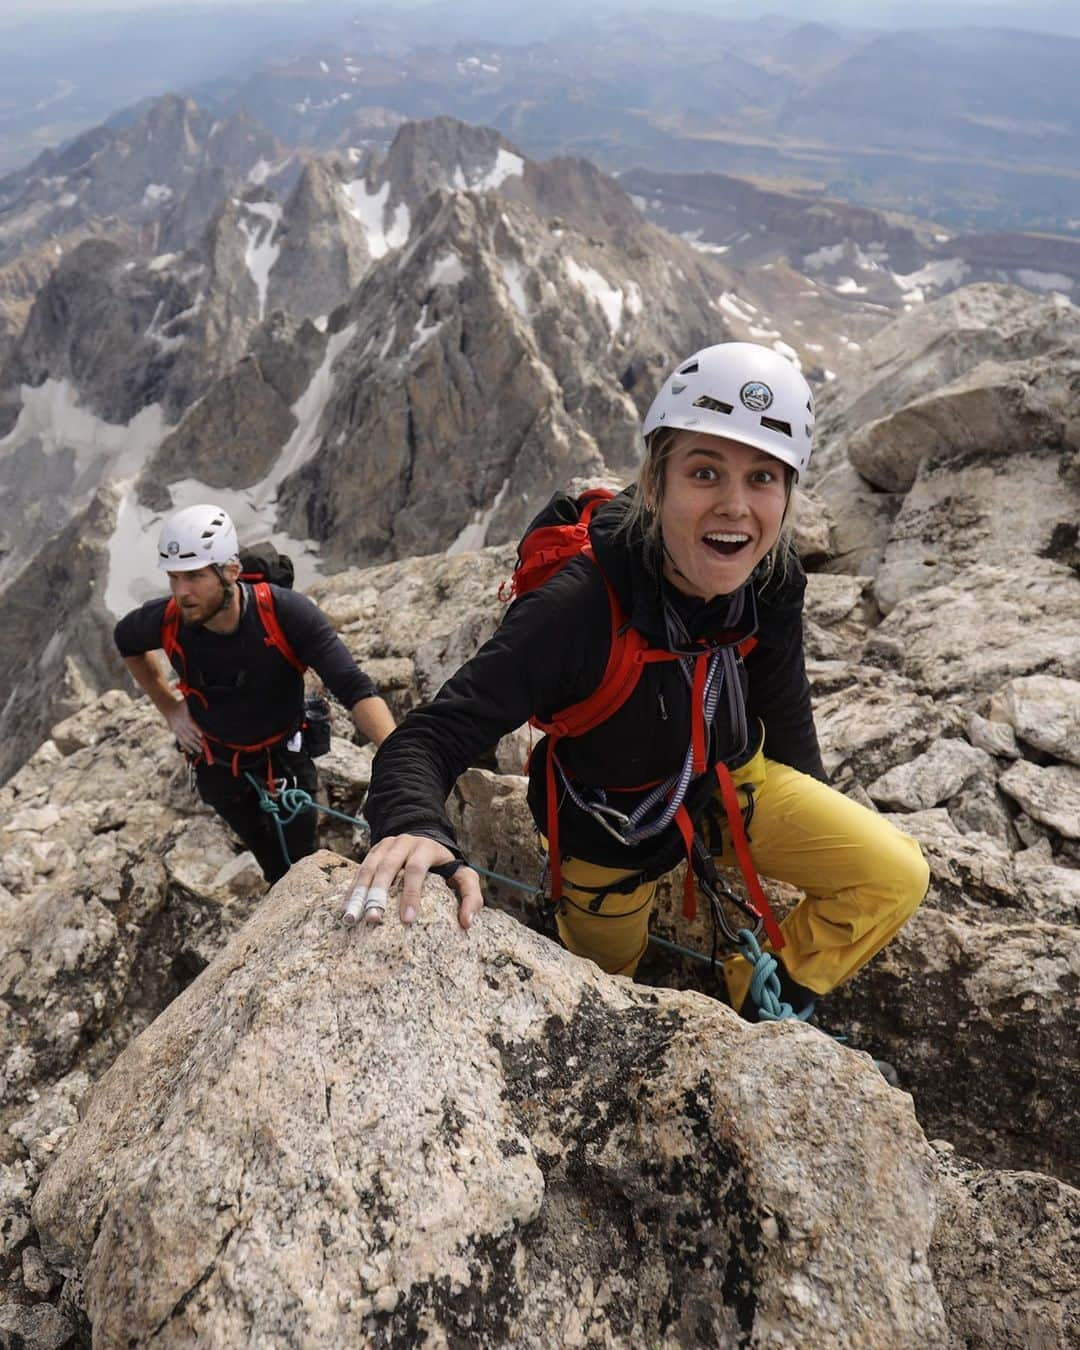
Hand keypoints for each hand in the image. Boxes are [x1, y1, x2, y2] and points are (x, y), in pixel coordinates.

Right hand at [164, 699, 203, 755]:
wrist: (168, 707)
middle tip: (203, 746)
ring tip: (200, 751)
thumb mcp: (186, 702)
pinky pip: (180, 741)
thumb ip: (194, 704)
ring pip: (185, 739)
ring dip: (192, 746)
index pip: (190, 725)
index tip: (201, 736)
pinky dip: (186, 747)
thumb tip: (205, 705)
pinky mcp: (175, 733)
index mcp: (183, 717)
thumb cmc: (180, 705)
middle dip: (196, 741)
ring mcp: (176, 730)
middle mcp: (179, 724)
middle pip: (188, 734)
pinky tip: (191, 752)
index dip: (196, 730)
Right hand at [343, 834, 483, 930]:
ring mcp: (386, 846)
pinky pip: (360, 870)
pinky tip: (346, 909)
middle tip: (374, 920)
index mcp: (426, 848)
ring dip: (359, 893)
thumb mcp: (464, 874)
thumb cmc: (445, 864)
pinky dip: (352, 889)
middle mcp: (404, 843)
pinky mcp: (373, 851)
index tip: (407, 919)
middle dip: (379, 894)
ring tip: (352, 918)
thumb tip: (468, 923)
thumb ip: (471, 895)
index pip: (416, 869)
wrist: (425, 834)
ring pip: (369, 868)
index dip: (411, 893)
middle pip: (388, 867)